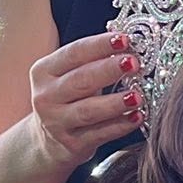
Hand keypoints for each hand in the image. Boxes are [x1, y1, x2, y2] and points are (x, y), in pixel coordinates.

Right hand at [28, 32, 144, 168]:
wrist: (48, 140)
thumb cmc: (68, 99)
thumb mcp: (69, 75)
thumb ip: (92, 60)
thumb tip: (129, 45)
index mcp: (44, 71)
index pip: (74, 53)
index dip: (100, 45)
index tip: (124, 39)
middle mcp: (46, 96)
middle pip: (81, 80)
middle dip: (109, 70)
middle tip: (133, 63)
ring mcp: (57, 122)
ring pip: (89, 110)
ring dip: (116, 102)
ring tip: (138, 96)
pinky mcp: (72, 144)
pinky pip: (100, 133)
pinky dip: (120, 125)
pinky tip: (136, 117)